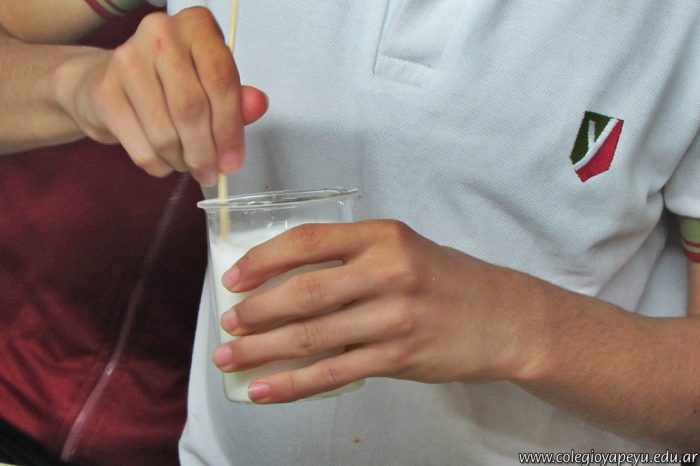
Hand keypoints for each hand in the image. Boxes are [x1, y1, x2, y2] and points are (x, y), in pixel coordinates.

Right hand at [53, 7, 266, 184]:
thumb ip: (237, 97)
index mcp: (196, 26)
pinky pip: (142, 147)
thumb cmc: (169, 83)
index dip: (230, 128)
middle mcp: (160, 33)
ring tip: (188, 165)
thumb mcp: (209, 84)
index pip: (221, 80)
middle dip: (206, 152)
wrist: (104, 81)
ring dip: (182, 161)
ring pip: (166, 133)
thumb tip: (258, 106)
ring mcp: (127, 60)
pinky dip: (159, 165)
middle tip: (211, 173)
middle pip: (192, 108)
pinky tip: (164, 162)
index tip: (233, 161)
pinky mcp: (105, 91)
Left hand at [212, 220, 542, 402]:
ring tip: (230, 357)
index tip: (233, 279)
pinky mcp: (398, 358)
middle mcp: (387, 272)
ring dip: (261, 350)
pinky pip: (332, 373)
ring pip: (311, 337)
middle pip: (303, 293)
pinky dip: (292, 384)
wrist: (504, 317)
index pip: (307, 241)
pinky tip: (265, 389)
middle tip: (228, 324)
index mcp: (382, 236)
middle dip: (254, 312)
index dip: (262, 260)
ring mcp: (393, 318)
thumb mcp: (402, 249)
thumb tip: (283, 282)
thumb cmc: (446, 279)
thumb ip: (350, 258)